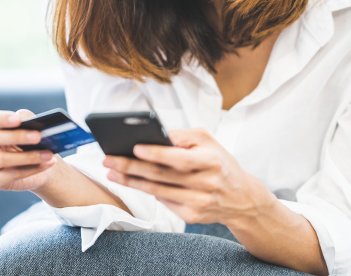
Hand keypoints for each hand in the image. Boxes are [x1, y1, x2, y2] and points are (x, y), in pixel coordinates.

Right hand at [0, 109, 58, 191]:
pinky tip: (46, 164)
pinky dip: (32, 170)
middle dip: (16, 137)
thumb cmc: (28, 141)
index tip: (18, 120)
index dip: (1, 118)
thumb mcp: (28, 127)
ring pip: (1, 159)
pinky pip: (11, 175)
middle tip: (38, 136)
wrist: (37, 163)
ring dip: (28, 156)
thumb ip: (26, 119)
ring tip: (47, 154)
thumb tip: (24, 118)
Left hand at [101, 128, 273, 224]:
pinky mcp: (192, 216)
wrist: (242, 199)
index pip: (181, 159)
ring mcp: (199, 203)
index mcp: (212, 161)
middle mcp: (206, 184)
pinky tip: (129, 182)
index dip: (157, 154)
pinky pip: (163, 201)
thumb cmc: (220, 163)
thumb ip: (183, 136)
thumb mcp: (209, 142)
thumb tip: (154, 134)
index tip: (135, 147)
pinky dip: (145, 191)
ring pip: (157, 191)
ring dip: (131, 181)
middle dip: (131, 167)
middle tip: (108, 159)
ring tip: (111, 171)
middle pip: (162, 176)